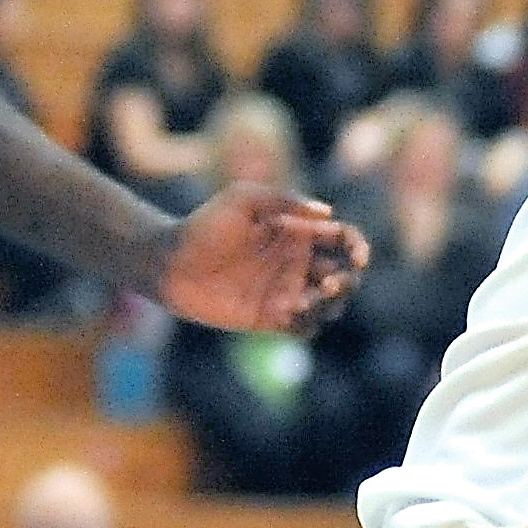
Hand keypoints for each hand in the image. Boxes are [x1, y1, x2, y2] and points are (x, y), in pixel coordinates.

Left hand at [158, 182, 366, 332]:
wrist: (169, 263)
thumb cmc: (204, 225)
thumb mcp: (243, 199)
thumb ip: (285, 201)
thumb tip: (327, 215)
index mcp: (297, 233)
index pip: (344, 239)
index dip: (358, 247)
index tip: (357, 256)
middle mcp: (297, 263)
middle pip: (346, 276)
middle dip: (348, 281)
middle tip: (328, 282)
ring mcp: (286, 292)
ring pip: (330, 305)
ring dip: (331, 304)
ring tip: (306, 299)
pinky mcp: (271, 319)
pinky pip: (305, 328)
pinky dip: (308, 322)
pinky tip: (289, 311)